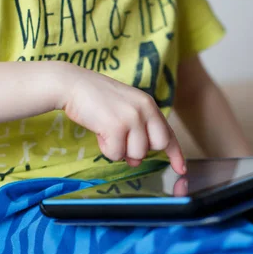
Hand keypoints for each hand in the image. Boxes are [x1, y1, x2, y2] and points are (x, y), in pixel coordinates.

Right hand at [62, 65, 184, 174]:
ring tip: (106, 131)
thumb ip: (136, 132)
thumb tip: (136, 160)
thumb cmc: (95, 98)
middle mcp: (145, 110)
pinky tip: (99, 132)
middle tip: (121, 139)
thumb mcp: (124, 110)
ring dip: (119, 150)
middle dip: (139, 150)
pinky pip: (116, 155)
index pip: (168, 133)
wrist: (71, 84)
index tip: (181, 169)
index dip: (176, 154)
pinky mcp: (117, 127)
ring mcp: (132, 118)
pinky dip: (106, 149)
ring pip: (136, 154)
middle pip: (156, 146)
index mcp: (149, 104)